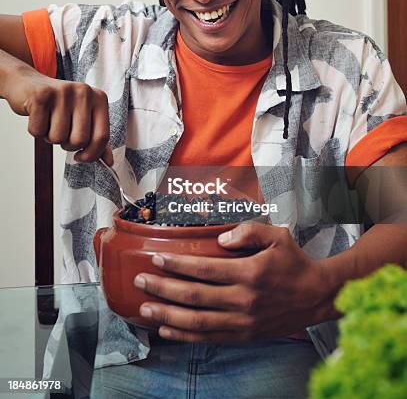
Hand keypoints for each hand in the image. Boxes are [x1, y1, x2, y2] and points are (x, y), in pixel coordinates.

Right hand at [4, 62, 112, 163]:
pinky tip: (38, 116)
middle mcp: (84, 92)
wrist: (28, 84)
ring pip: (58, 137)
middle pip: (80, 140)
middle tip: (61, 132)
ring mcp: (63, 92)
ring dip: (50, 137)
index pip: (102, 136)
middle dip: (67, 145)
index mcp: (99, 98)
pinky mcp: (41, 95)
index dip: (91, 154)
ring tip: (49, 121)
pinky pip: (39, 130)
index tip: (81, 156)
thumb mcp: (82, 118)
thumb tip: (109, 162)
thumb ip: (96, 138)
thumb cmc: (58, 106)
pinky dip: (36, 130)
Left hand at [135, 222, 329, 342]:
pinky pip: (210, 338)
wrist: (317, 296)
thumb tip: (220, 239)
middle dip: (163, 289)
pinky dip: (185, 336)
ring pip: (198, 322)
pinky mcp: (245, 335)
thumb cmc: (294, 262)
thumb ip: (249, 231)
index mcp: (250, 273)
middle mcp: (244, 300)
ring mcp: (243, 322)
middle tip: (140, 281)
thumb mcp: (278, 235)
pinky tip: (167, 329)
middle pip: (194, 296)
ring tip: (145, 308)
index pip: (205, 269)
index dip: (178, 264)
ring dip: (168, 315)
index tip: (157, 258)